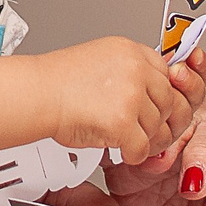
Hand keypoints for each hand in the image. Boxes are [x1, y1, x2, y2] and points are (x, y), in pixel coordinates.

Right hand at [41, 37, 188, 163]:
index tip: (152, 106)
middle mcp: (136, 69)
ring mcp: (131, 95)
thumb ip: (127, 71)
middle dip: (156, 119)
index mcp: (130, 50)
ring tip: (125, 138)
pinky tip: (120, 150)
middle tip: (141, 129)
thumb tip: (147, 91)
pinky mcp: (123, 122)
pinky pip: (142, 148)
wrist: (37, 94)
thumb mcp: (100, 59)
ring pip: (157, 126)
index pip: (166, 73)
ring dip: (143, 138)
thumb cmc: (57, 81)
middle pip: (168, 101)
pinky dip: (133, 155)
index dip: (159, 94)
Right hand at [92, 69, 205, 205]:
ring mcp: (162, 151)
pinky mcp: (132, 171)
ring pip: (145, 134)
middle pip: (179, 126)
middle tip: (159, 165)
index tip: (195, 183)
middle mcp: (197, 136)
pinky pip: (117, 158)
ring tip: (138, 165)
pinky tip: (116, 161)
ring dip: (138, 145)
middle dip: (167, 143)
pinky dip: (113, 157)